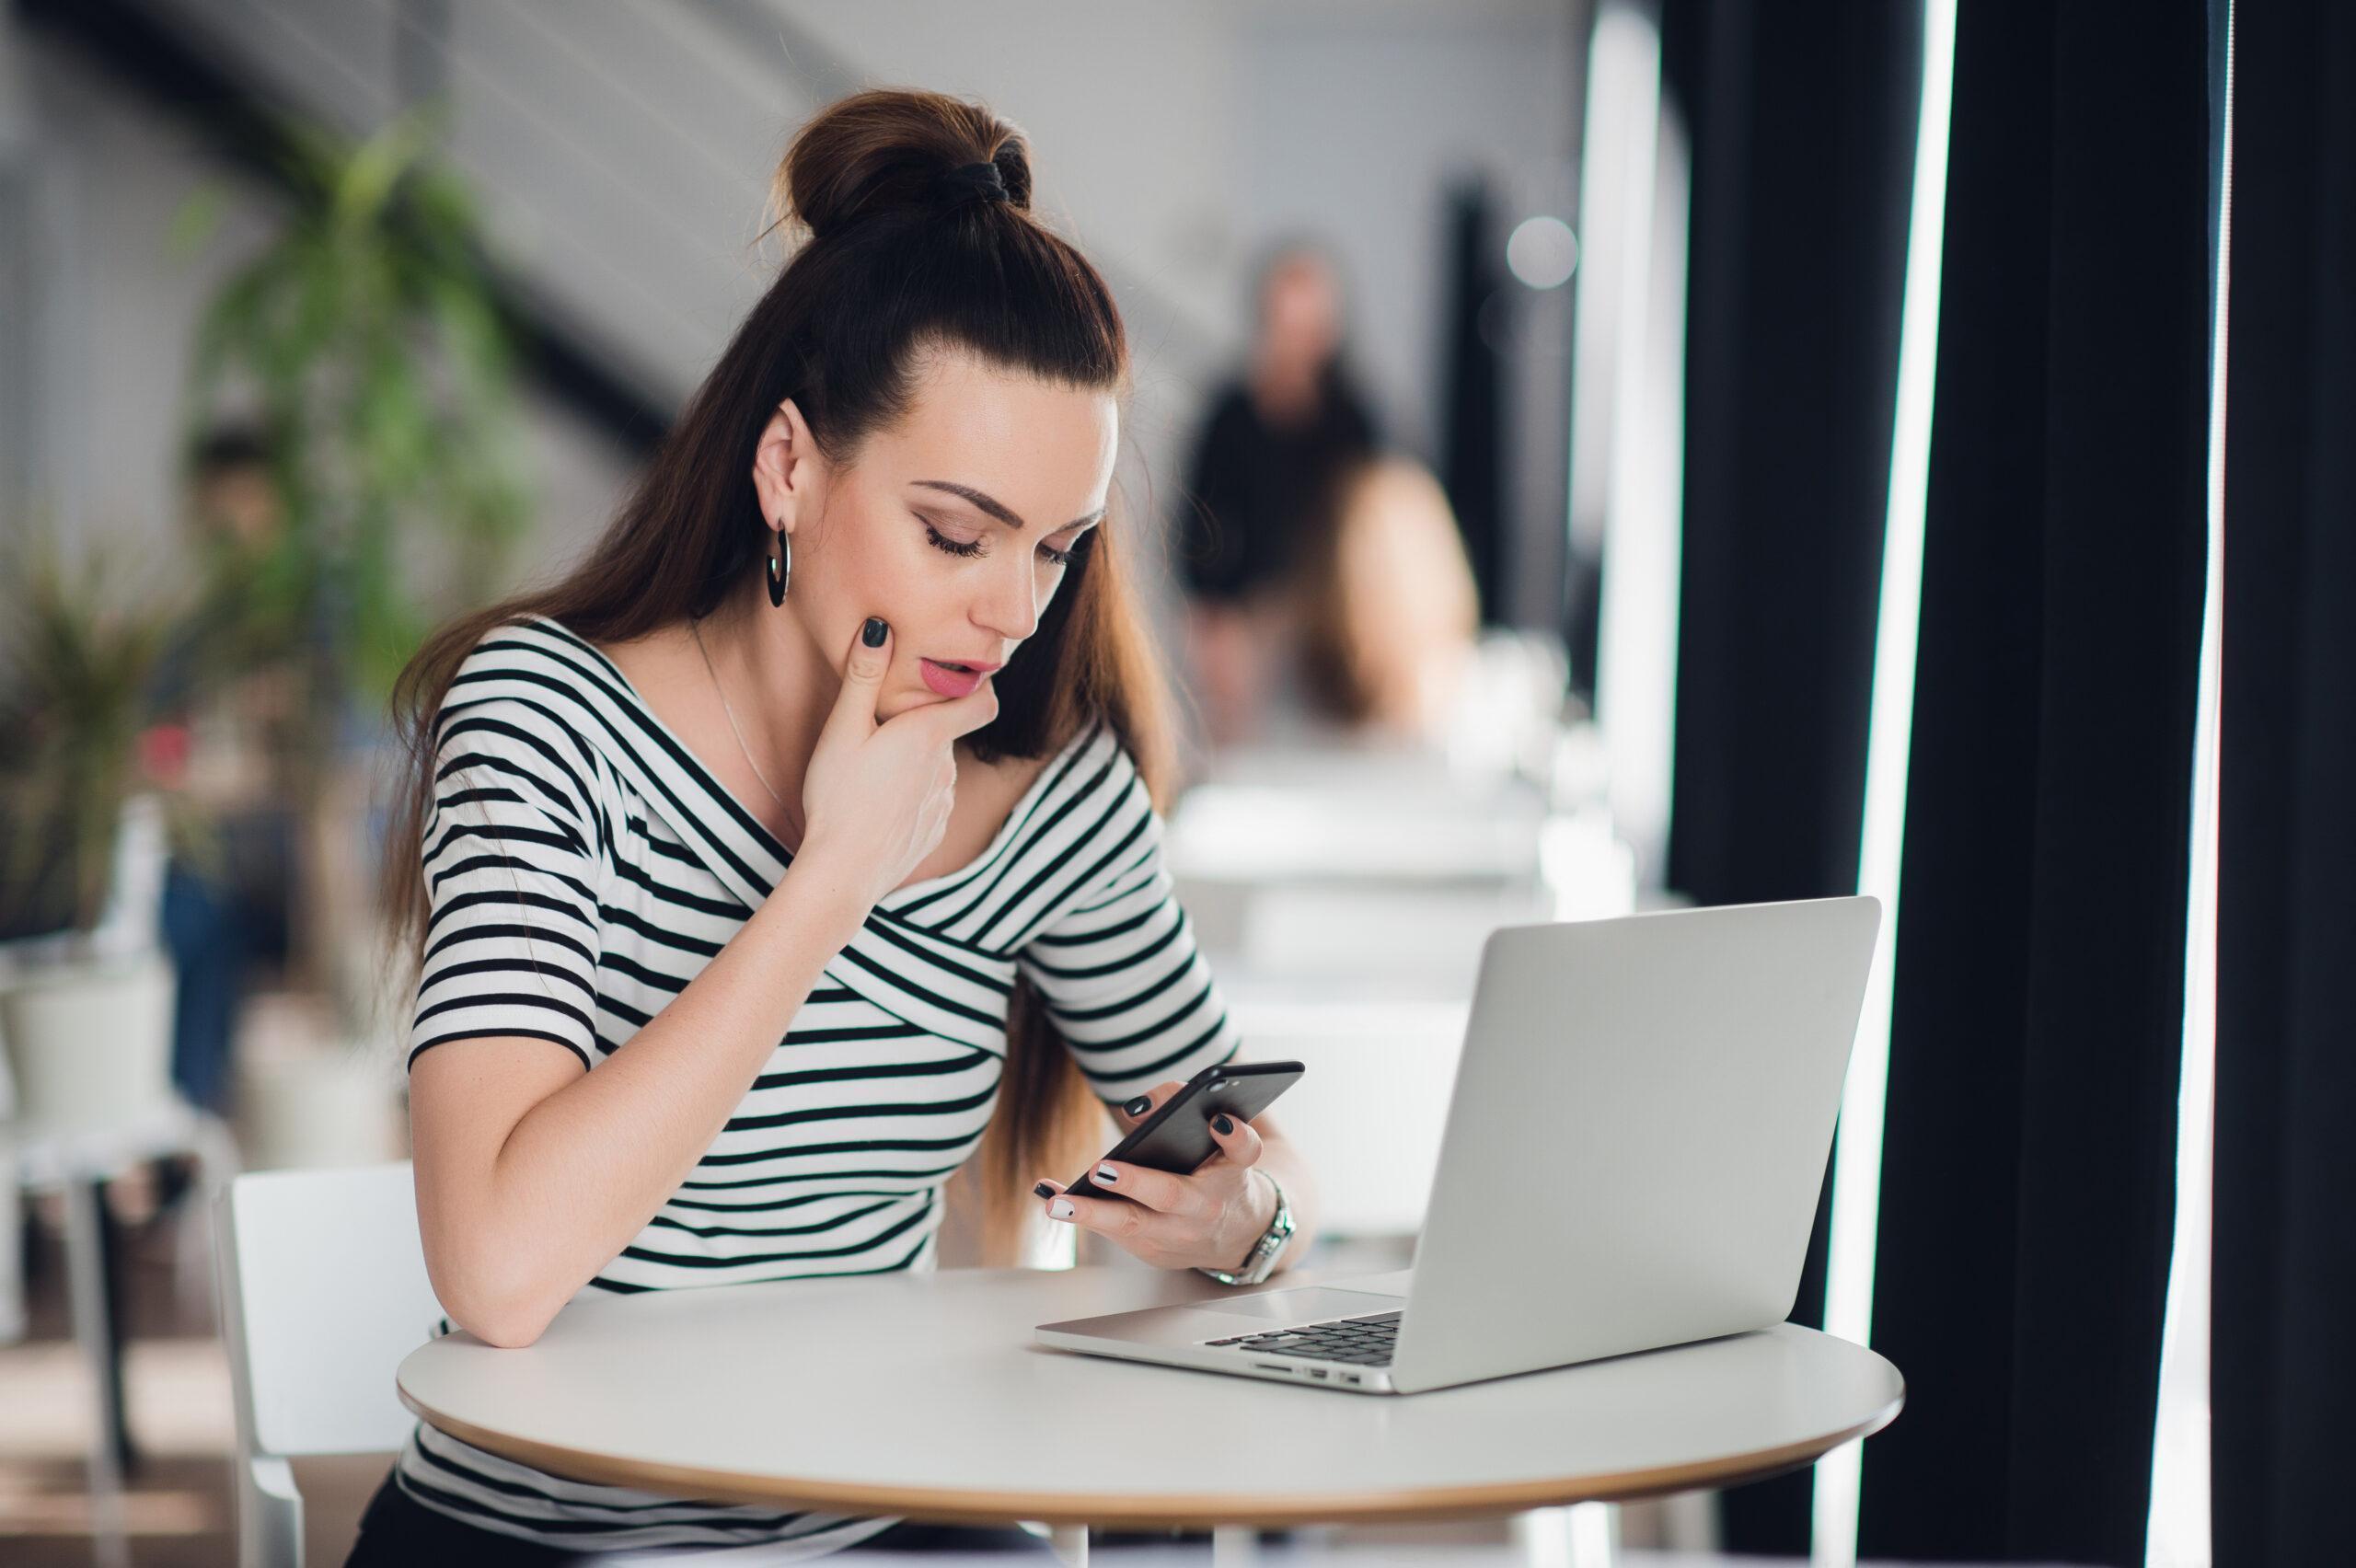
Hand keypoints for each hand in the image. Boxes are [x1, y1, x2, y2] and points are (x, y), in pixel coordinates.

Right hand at [798, 618, 998, 909]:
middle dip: (925, 727)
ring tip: (873, 773)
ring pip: (939, 769)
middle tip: (881, 731)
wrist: (843, 872)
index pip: (984, 703)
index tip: (949, 684)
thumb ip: (864, 677)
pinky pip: (930, 803)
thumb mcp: (842, 729)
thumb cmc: (838, 796)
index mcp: (929, 735)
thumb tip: (881, 627)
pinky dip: (911, 798)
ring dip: (916, 764)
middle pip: (949, 734)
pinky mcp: (933, 832)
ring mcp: (943, 803)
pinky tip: (878, 806)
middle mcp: (946, 767)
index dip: (976, 690)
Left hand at [1033, 1080, 1278, 1272]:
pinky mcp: (1152, 1252)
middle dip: (1134, 1183)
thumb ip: (1187, 1108)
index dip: (1231, 1137)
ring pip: (1131, 1228)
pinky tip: (1050, 1199)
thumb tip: (1138, 1109)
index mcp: (1230, 1174)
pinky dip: (1082, 1217)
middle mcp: (1205, 1210)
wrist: (1236, 1234)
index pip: (1237, 1152)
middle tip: (1099, 1170)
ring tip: (1055, 1203)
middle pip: (1169, 1197)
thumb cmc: (1220, 1173)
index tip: (1217, 1121)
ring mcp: (1177, 1237)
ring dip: (1090, 1215)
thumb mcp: (1223, 1140)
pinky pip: (1113, 1234)